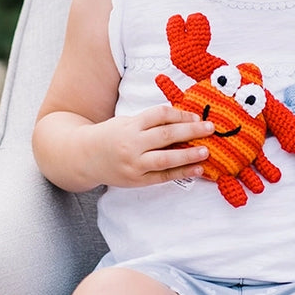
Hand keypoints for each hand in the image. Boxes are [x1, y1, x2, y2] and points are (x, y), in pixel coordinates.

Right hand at [75, 104, 214, 188]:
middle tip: (211, 128)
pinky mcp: (136, 180)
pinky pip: (163, 177)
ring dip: (189, 155)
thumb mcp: (127, 122)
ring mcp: (134, 164)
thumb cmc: (110, 136)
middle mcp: (132, 144)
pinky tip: (197, 169)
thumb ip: (150, 122)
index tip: (196, 116)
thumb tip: (184, 121)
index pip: (160, 115)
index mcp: (130, 125)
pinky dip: (182, 173)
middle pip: (166, 135)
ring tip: (206, 151)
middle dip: (191, 131)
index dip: (180, 115)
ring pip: (166, 159)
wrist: (83, 157)